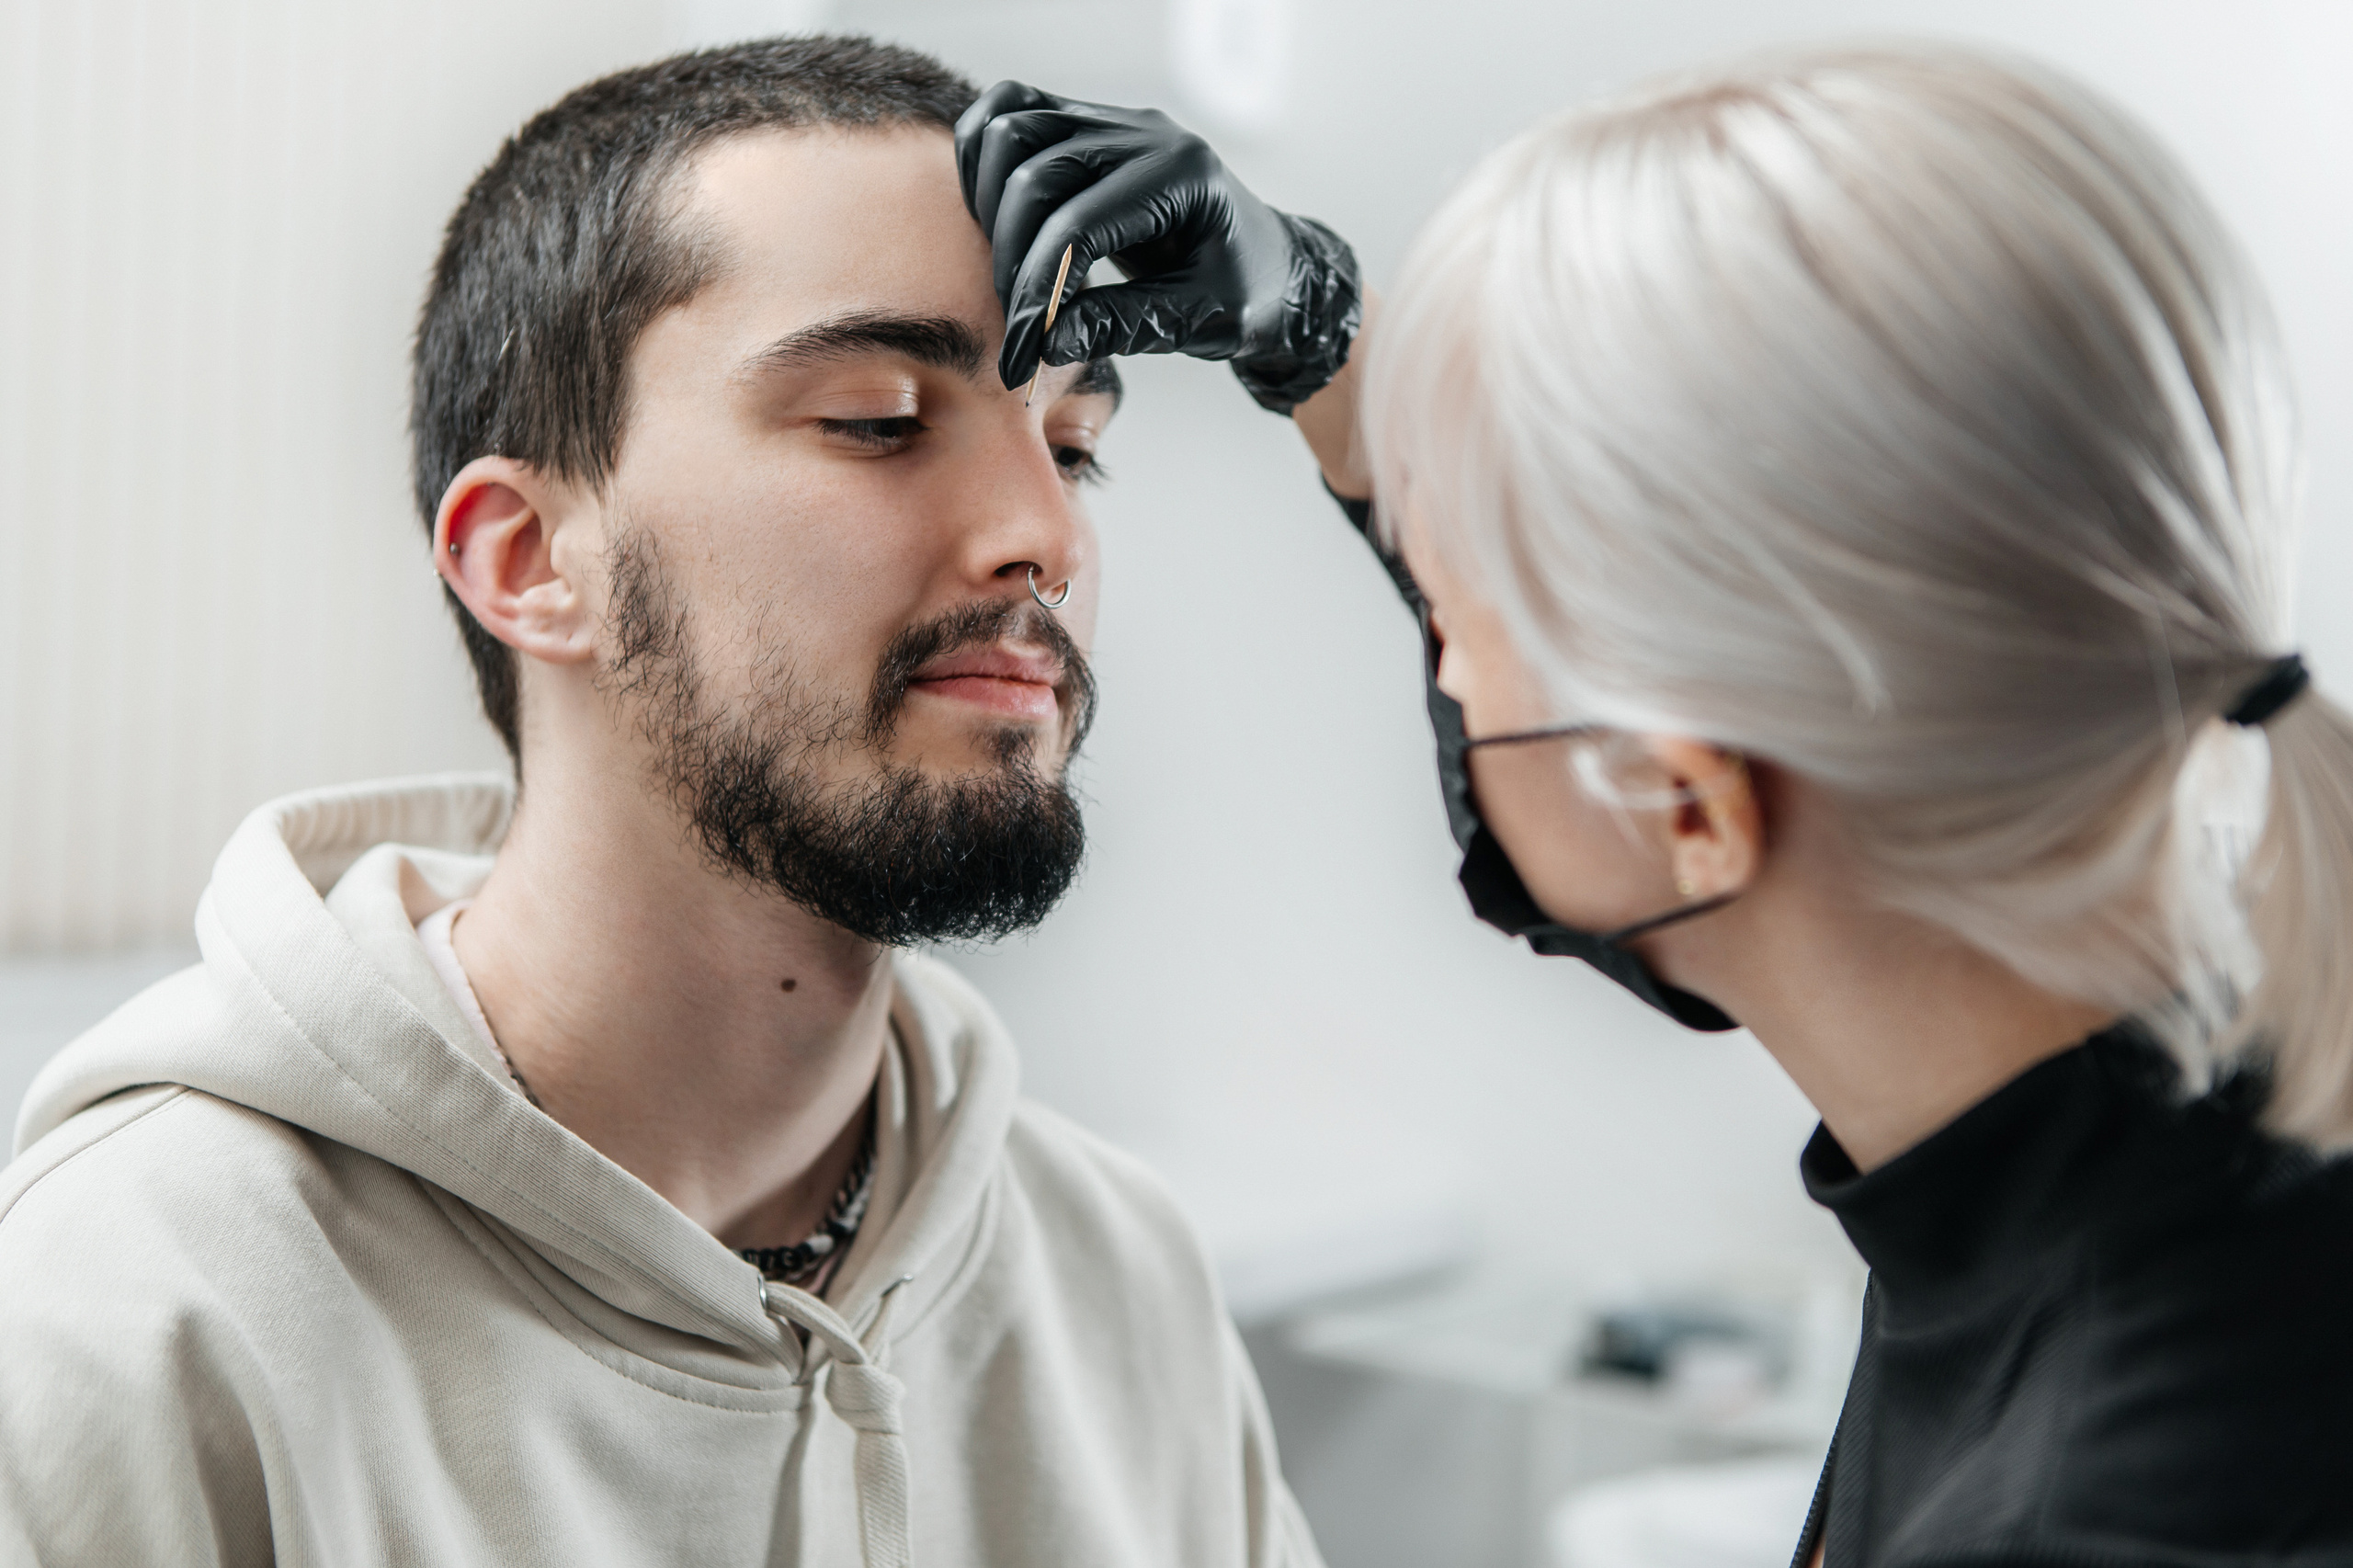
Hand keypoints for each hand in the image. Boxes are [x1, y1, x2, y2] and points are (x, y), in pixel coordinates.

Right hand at [954, 80, 1362, 413]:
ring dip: (990, 206)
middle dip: (1012, 259)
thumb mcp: (1199, 323)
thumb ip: (1124, 325)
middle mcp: (1146, 133)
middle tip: (1020, 325)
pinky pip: (1012, 112)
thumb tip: (1047, 340)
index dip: (1037, 294)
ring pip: (1011, 131)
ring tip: (1009, 272)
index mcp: (1184, 176)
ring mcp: (1115, 121)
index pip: (1079, 226)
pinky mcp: (1089, 126)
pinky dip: (984, 159)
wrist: (1272, 268)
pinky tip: (994, 219)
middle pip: (1035, 176)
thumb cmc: (1248, 297)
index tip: (1020, 354)